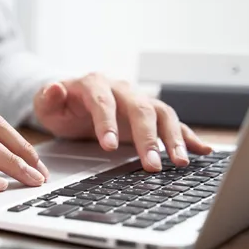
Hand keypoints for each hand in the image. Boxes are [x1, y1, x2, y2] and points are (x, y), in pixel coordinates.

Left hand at [33, 73, 212, 170]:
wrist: (73, 100)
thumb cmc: (60, 106)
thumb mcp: (46, 104)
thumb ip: (47, 99)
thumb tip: (54, 88)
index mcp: (95, 84)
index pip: (104, 102)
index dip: (107, 123)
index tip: (109, 147)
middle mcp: (122, 89)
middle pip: (140, 109)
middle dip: (147, 138)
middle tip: (152, 165)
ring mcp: (139, 100)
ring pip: (162, 114)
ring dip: (173, 138)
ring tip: (180, 162)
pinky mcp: (150, 115)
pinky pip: (173, 123)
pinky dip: (188, 135)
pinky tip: (202, 150)